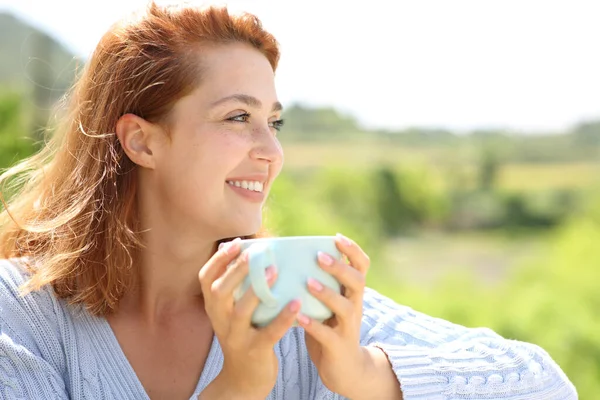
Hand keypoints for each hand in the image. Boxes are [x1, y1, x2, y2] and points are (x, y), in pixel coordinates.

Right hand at [198, 238, 299, 399]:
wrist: (244, 379)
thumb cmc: (245, 334)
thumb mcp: (233, 312)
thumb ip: (239, 287)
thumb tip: (254, 250)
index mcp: (214, 307)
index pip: (206, 279)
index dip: (218, 260)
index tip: (236, 243)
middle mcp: (220, 320)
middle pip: (220, 291)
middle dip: (235, 270)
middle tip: (255, 252)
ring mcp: (236, 337)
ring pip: (241, 311)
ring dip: (257, 289)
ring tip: (275, 270)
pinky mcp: (255, 351)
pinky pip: (268, 333)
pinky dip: (282, 318)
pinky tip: (296, 303)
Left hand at [297, 233, 370, 397]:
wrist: (345, 370)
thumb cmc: (330, 329)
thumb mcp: (330, 304)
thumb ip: (319, 284)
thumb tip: (291, 259)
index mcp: (352, 293)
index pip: (361, 266)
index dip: (353, 250)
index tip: (337, 237)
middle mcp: (355, 306)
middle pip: (357, 281)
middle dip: (339, 268)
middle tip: (319, 256)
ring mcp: (349, 327)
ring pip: (345, 307)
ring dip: (327, 293)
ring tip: (308, 283)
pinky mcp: (339, 346)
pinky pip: (328, 334)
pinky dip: (314, 325)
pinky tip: (299, 317)